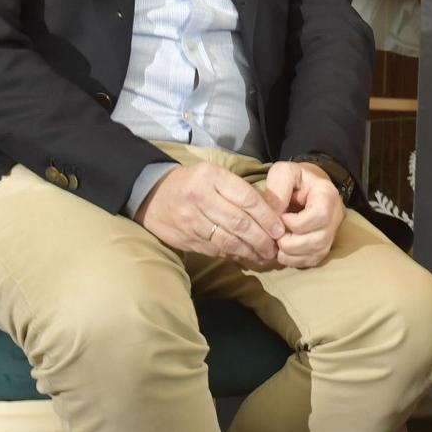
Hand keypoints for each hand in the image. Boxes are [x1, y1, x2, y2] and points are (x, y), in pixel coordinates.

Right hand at [135, 163, 286, 265]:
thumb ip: (238, 190)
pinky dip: (234, 255)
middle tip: (275, 248)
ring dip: (250, 251)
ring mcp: (191, 220)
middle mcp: (200, 198)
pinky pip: (215, 250)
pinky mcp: (186, 239)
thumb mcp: (213, 175)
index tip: (280, 229)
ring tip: (265, 256)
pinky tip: (246, 257)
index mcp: (211, 177)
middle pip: (239, 222)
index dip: (267, 217)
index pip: (247, 198)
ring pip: (228, 240)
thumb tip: (270, 214)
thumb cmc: (192, 183)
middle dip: (262, 238)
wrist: (152, 195)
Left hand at [263, 161, 345, 268]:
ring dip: (291, 253)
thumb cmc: (295, 178)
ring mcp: (332, 232)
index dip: (295, 223)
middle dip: (290, 242)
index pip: (319, 216)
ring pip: (316, 252)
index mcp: (328, 195)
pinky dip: (294, 260)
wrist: (307, 185)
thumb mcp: (283, 173)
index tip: (281, 216)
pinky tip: (282, 251)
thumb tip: (272, 217)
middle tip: (274, 235)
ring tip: (276, 244)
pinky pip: (313, 260)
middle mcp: (336, 215)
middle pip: (318, 240)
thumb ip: (277, 191)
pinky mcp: (325, 245)